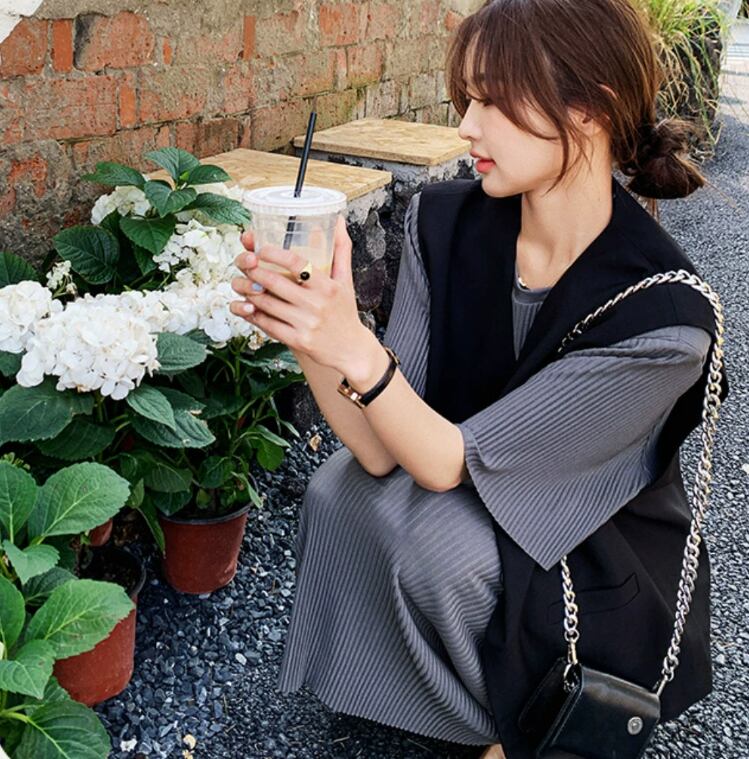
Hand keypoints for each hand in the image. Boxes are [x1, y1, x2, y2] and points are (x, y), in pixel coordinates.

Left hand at [229, 215, 368, 371]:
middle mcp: (317, 304)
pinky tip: (246, 306)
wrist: (351, 349)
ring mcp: (306, 324)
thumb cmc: (345, 311)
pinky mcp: (298, 341)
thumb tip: (337, 220)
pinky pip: (268, 325)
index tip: (261, 249)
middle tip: (244, 263)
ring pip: (267, 304)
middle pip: (275, 282)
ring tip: (240, 283)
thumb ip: (340, 249)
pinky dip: (254, 315)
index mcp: (328, 286)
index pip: (297, 264)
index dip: (274, 254)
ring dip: (248, 292)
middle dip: (254, 271)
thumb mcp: (346, 280)